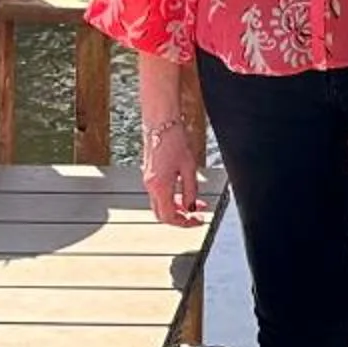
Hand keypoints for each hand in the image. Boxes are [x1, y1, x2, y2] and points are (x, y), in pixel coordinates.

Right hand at [143, 113, 206, 227]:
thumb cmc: (175, 141)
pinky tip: (185, 192)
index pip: (170, 217)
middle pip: (163, 214)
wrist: (161, 123)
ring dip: (178, 207)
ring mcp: (149, 181)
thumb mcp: (189, 168)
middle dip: (181, 218)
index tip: (198, 221)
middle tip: (197, 216)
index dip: (185, 223)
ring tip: (196, 203)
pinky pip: (160, 194)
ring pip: (161, 204)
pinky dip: (173, 198)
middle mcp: (151, 187)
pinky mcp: (150, 174)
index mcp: (160, 187)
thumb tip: (192, 207)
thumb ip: (191, 191)